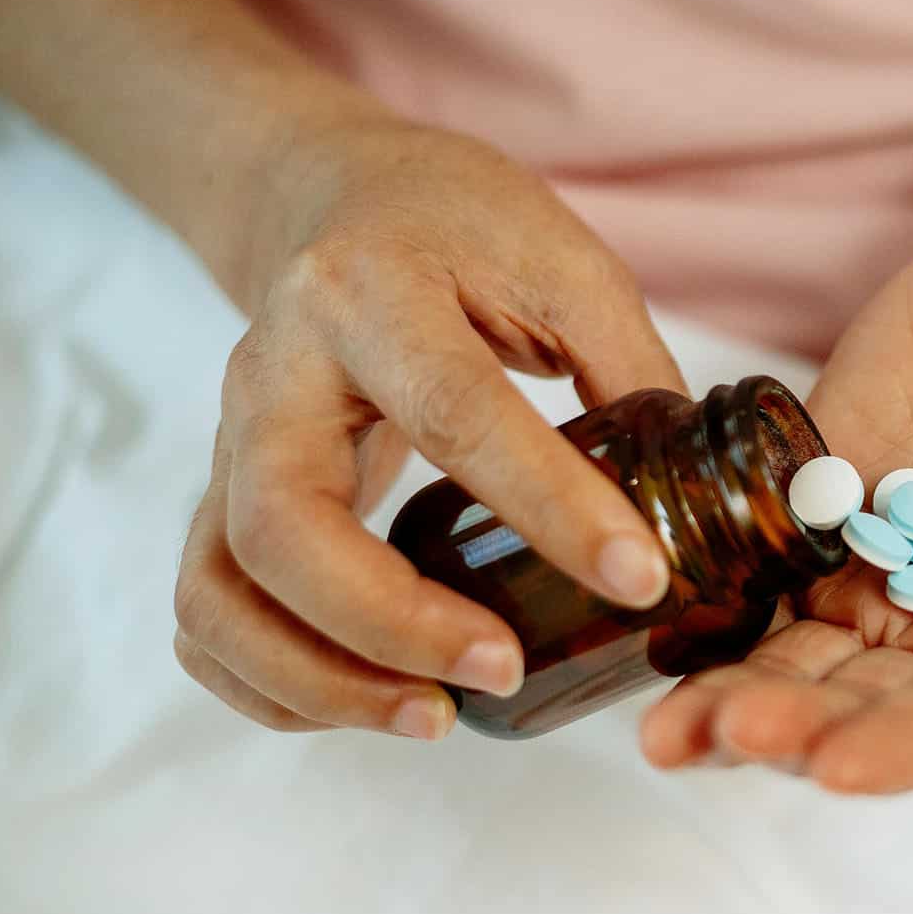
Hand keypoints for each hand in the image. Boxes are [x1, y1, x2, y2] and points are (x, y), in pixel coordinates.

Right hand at [173, 121, 684, 738]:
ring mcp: (231, 441)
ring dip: (317, 678)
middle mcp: (275, 371)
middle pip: (282, 526)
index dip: (550, 507)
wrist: (334, 197)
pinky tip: (370, 703)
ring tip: (434, 715)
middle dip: (391, 624)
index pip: (455, 413)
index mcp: (371, 292)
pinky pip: (206, 612)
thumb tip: (706, 503)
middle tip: (502, 670)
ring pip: (220, 589)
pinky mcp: (223, 495)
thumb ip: (629, 369)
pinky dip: (269, 683)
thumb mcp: (562, 261)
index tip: (639, 579)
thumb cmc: (457, 225)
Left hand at [641, 225, 912, 808]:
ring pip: (797, 658)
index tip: (833, 765)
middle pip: (865, 705)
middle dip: (792, 726)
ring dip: (731, 694)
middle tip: (713, 734)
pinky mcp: (819, 512)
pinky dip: (708, 606)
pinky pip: (756, 572)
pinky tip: (652, 628)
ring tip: (661, 728)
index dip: (904, 750)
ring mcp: (879, 573)